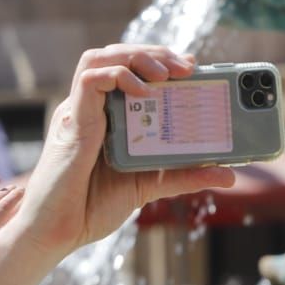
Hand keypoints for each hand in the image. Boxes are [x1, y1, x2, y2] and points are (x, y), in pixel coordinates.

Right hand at [13, 45, 234, 259]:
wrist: (57, 232)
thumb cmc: (90, 209)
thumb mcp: (149, 187)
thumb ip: (184, 176)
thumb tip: (228, 174)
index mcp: (107, 118)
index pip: (132, 71)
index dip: (161, 60)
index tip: (192, 68)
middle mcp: (91, 108)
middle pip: (118, 55)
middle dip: (155, 52)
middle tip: (188, 67)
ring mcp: (79, 111)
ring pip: (102, 57)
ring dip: (137, 55)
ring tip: (166, 72)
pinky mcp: (71, 120)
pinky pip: (90, 78)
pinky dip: (119, 75)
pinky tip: (144, 90)